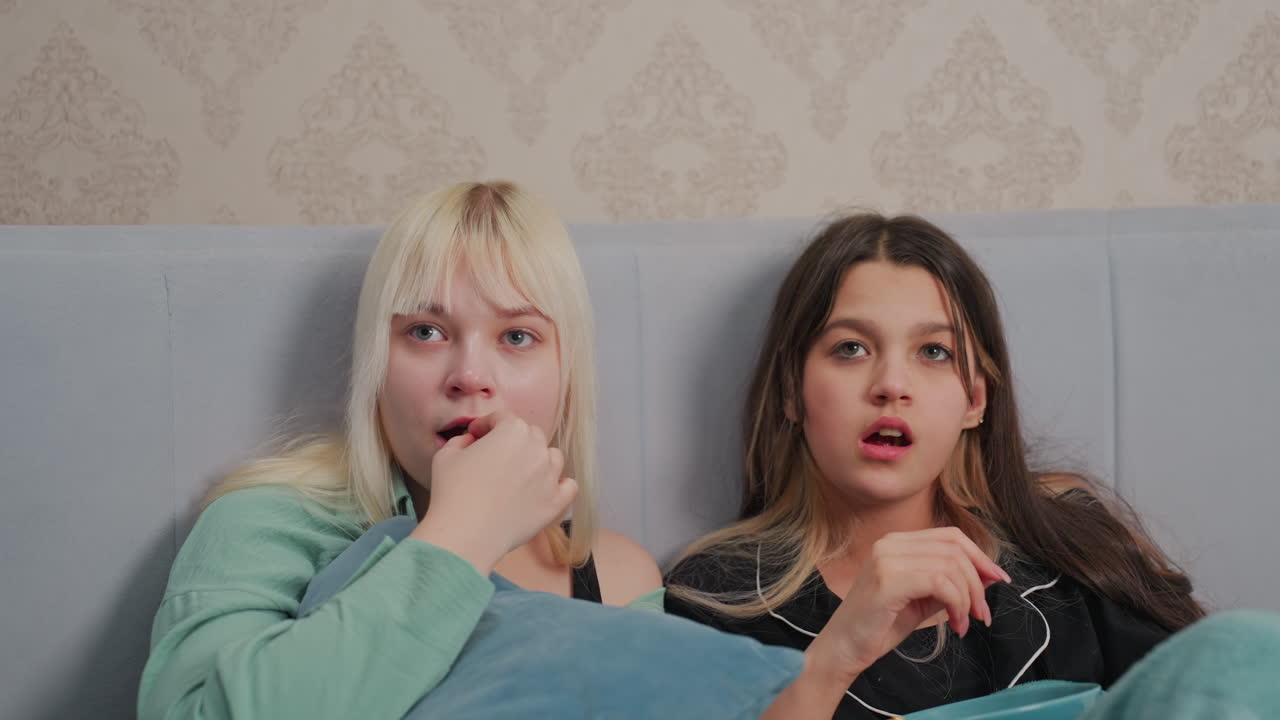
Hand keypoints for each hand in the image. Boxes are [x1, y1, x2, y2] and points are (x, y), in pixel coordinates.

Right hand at [410, 411, 577, 573]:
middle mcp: (537, 449)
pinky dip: (560, 485)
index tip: (477, 435)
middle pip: (530, 435)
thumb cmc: (453, 492)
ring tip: (521, 473)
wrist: (466, 533)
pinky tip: (545, 489)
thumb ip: (462, 440)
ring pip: (553, 457)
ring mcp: (550, 476)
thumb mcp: (446, 455)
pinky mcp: (555, 502)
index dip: (486, 425)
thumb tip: (471, 441)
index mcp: (512, 431)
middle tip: (496, 456)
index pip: (502, 419)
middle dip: (513, 441)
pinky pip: (569, 486)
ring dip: (539, 460)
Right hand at [806, 527, 1010, 684]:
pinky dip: (956, 605)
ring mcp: (887, 559)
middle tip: (982, 614)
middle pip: (955, 549)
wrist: (844, 648)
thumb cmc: (880, 625)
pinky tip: (954, 625)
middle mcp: (890, 544)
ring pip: (950, 566)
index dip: (980, 556)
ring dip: (968, 599)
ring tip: (964, 624)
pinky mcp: (888, 580)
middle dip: (978, 583)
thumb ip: (950, 584)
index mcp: (897, 543)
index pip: (950, 536)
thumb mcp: (923, 599)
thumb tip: (988, 576)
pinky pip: (939, 583)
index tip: (999, 580)